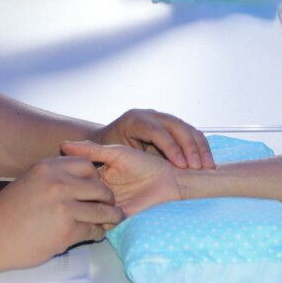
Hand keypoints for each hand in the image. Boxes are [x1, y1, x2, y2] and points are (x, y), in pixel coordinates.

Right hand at [0, 156, 122, 272]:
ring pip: (102, 210)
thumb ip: (52, 178)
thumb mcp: (28, 181)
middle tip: (110, 206)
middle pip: (99, 187)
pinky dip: (98, 233)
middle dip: (107, 198)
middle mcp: (58, 183)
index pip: (87, 165)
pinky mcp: (66, 231)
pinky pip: (93, 230)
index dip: (95, 178)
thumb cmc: (4, 214)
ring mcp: (64, 207)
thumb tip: (78, 180)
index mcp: (48, 167)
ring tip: (112, 220)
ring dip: (110, 217)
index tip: (95, 188)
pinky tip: (96, 234)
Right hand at [61, 141, 181, 216]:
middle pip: (76, 197)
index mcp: (95, 175)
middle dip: (71, 193)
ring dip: (84, 207)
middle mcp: (97, 193)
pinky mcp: (115, 220)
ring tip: (88, 197)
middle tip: (71, 188)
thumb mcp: (116, 154)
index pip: (72, 179)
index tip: (56, 173)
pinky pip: (100, 223)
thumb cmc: (145, 164)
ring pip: (86, 211)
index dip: (64, 177)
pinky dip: (97, 218)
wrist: (169, 183)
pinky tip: (99, 208)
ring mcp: (105, 207)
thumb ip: (92, 150)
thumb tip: (63, 144)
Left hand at [91, 109, 214, 169]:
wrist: (116, 142)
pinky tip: (209, 163)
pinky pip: (193, 133)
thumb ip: (96, 153)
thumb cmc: (111, 152)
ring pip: (188, 129)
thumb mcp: (106, 151)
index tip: (180, 165)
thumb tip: (72, 150)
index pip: (157, 131)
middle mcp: (152, 115)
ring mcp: (165, 118)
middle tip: (198, 167)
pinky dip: (202, 148)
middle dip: (189, 147)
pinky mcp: (175, 125)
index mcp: (135, 120)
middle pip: (177, 126)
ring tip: (207, 167)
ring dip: (200, 148)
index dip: (171, 147)